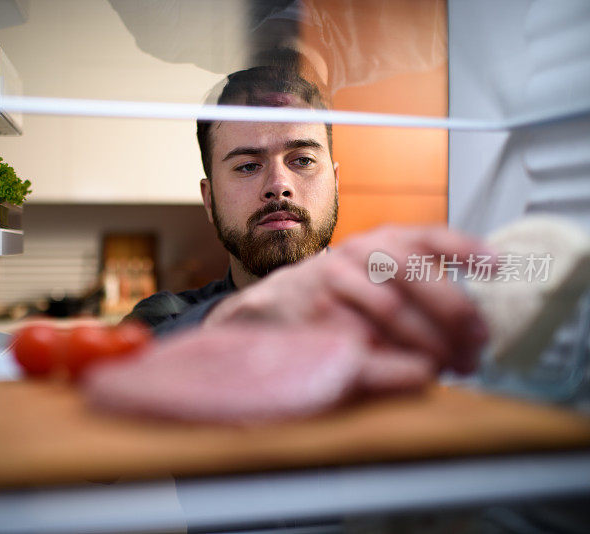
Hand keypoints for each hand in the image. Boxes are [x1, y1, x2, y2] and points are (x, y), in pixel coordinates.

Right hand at [204, 225, 491, 373]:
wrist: (273, 305)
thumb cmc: (339, 293)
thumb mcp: (377, 270)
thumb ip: (420, 279)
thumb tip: (474, 321)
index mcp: (381, 240)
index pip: (426, 236)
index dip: (463, 249)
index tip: (496, 268)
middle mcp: (357, 252)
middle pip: (413, 273)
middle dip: (453, 313)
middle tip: (476, 346)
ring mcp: (333, 282)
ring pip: (390, 308)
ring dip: (427, 342)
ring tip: (448, 366)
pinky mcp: (315, 315)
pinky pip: (360, 339)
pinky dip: (391, 359)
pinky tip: (411, 372)